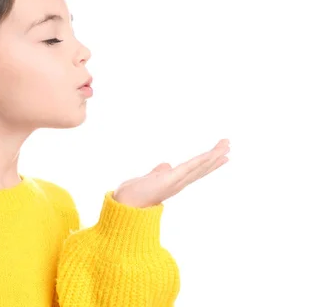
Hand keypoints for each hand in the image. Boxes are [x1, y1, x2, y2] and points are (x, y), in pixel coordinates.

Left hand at [113, 139, 230, 207]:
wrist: (124, 208)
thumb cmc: (132, 196)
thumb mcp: (148, 179)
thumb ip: (158, 172)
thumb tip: (166, 165)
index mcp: (173, 183)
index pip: (194, 171)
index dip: (208, 163)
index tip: (220, 155)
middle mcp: (177, 184)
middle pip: (201, 168)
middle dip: (215, 157)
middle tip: (228, 144)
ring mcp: (175, 183)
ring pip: (198, 167)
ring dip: (213, 156)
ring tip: (226, 145)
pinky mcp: (169, 180)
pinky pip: (188, 168)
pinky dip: (200, 161)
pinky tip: (210, 153)